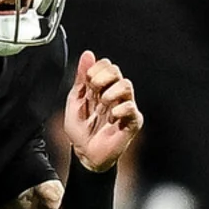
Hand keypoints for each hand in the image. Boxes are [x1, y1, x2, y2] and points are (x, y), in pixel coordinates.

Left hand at [62, 50, 143, 174]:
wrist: (84, 154)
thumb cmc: (81, 129)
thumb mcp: (76, 101)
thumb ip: (81, 78)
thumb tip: (88, 54)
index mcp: (102, 87)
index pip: (107, 65)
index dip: (97, 68)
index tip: (87, 81)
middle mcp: (116, 94)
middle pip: (117, 71)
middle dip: (103, 77)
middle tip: (94, 91)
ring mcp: (125, 107)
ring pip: (127, 86)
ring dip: (111, 92)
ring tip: (102, 105)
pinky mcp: (132, 122)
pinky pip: (131, 108)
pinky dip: (119, 110)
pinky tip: (110, 118)